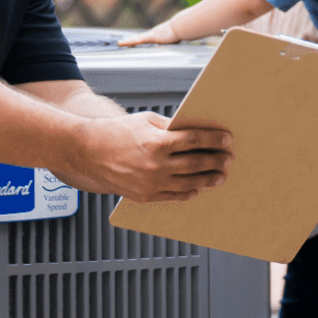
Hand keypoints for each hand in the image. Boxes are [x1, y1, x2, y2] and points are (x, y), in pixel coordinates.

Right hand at [72, 111, 232, 201]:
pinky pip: (174, 196)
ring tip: (219, 176)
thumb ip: (171, 128)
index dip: (214, 140)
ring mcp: (151, 183)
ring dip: (208, 179)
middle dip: (216, 161)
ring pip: (189, 183)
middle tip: (228, 159)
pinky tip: (198, 188)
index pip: (195, 141)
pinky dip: (189, 192)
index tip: (226, 139)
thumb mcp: (146, 121)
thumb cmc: (116, 132)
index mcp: (158, 142)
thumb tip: (195, 133)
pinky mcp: (145, 196)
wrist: (89, 152)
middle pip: (196, 164)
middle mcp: (156, 165)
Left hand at [117, 22, 178, 46]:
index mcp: (155, 36)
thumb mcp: (170, 41)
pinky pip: (143, 39)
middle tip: (119, 43)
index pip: (142, 39)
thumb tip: (167, 49)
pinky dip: (136, 40)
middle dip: (128, 42)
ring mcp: (152, 35)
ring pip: (137, 39)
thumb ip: (167, 45)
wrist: (180, 26)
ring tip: (120, 44)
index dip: (135, 41)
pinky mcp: (154, 36)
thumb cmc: (178, 33)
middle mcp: (151, 34)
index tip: (129, 43)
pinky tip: (131, 42)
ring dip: (128, 42)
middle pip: (137, 39)